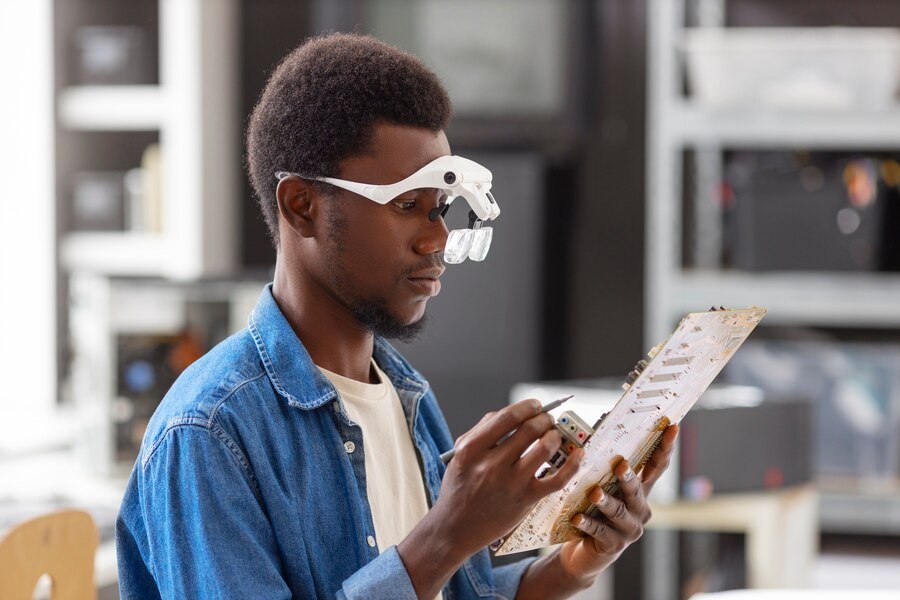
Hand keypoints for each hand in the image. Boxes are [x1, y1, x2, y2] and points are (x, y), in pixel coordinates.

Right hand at [397, 399, 581, 597]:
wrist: (455, 528)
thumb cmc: (458, 488)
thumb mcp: (459, 456)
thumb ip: (480, 432)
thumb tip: (511, 413)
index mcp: (472, 449)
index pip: (506, 417)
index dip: (526, 406)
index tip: (535, 405)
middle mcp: (492, 464)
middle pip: (529, 429)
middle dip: (544, 418)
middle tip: (548, 419)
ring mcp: (511, 483)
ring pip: (545, 448)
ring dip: (555, 436)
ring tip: (555, 435)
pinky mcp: (526, 500)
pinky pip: (557, 478)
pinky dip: (572, 464)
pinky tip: (577, 454)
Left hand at [556, 425, 678, 582]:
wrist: (585, 553)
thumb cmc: (594, 513)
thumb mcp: (603, 489)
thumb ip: (606, 470)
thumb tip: (599, 435)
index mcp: (641, 492)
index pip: (657, 467)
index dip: (665, 447)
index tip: (672, 427)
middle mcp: (640, 510)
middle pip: (637, 490)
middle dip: (628, 478)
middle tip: (620, 465)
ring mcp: (629, 529)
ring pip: (618, 512)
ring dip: (606, 502)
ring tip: (595, 493)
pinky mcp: (613, 544)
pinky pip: (600, 531)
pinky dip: (588, 523)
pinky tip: (578, 517)